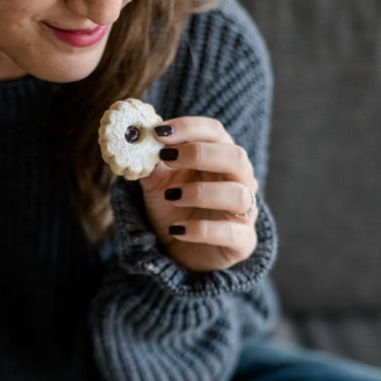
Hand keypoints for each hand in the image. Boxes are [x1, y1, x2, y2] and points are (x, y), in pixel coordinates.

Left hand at [139, 116, 258, 272]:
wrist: (179, 253)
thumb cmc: (173, 211)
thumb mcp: (157, 185)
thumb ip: (150, 164)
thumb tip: (136, 140)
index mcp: (220, 159)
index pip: (216, 132)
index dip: (189, 127)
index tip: (158, 132)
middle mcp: (239, 181)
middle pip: (236, 157)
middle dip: (199, 153)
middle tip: (167, 157)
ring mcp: (244, 212)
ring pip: (238, 194)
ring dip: (201, 192)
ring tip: (170, 196)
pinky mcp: (242, 242)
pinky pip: (231, 233)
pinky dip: (202, 230)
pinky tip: (177, 230)